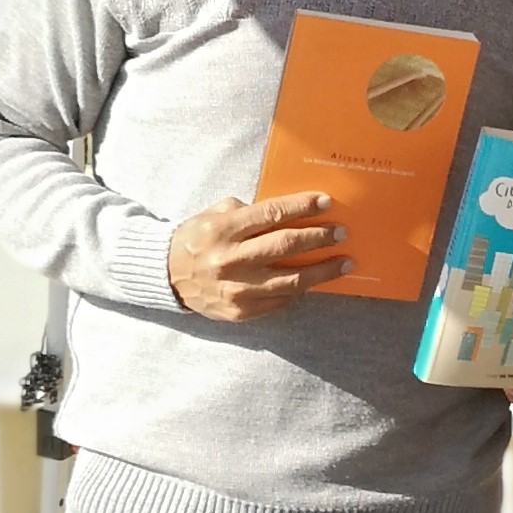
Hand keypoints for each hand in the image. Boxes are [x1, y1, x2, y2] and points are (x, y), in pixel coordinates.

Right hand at [168, 193, 348, 318]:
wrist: (166, 276)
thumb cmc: (197, 239)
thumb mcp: (216, 215)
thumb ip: (249, 212)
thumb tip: (291, 211)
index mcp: (223, 230)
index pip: (272, 214)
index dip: (302, 207)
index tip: (326, 202)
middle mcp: (231, 260)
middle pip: (286, 246)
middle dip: (319, 237)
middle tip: (341, 232)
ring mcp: (237, 289)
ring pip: (292, 280)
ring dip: (323, 271)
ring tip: (345, 262)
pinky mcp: (242, 311)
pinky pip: (281, 300)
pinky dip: (301, 290)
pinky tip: (315, 281)